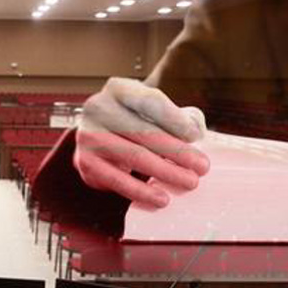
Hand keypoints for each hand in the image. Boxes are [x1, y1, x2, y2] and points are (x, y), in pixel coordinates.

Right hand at [73, 78, 209, 207]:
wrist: (99, 136)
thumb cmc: (133, 122)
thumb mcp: (151, 109)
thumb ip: (176, 116)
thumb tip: (193, 133)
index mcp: (118, 89)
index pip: (149, 102)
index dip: (174, 119)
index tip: (196, 136)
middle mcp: (98, 108)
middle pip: (144, 131)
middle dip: (177, 152)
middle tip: (202, 167)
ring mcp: (88, 136)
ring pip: (134, 156)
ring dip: (166, 172)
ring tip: (189, 182)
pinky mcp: (85, 162)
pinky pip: (118, 180)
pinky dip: (142, 191)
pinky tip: (161, 198)